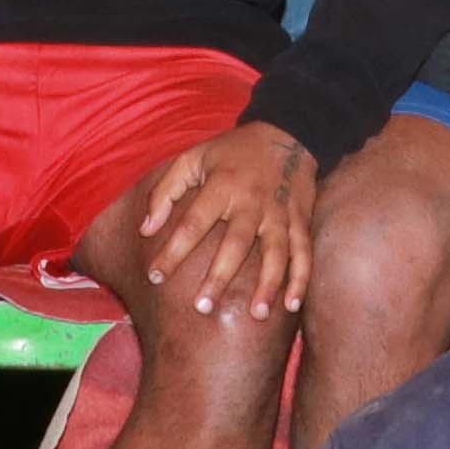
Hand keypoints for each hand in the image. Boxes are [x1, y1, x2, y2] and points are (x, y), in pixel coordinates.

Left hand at [137, 119, 316, 322]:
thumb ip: (165, 191)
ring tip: (256, 315)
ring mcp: (280, 213)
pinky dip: (301, 279)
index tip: (154, 276)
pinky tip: (291, 305)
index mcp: (222, 185)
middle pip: (236, 243)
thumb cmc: (231, 152)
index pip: (193, 223)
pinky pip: (303, 253)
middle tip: (202, 307)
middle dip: (220, 276)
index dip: (173, 250)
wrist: (287, 133)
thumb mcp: (193, 158)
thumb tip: (146, 230)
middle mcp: (252, 202)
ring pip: (277, 253)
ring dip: (268, 285)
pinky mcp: (300, 220)